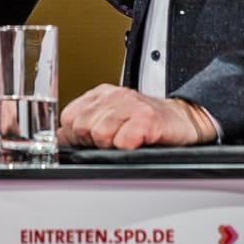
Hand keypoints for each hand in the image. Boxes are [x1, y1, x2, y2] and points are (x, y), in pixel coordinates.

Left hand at [58, 84, 213, 148]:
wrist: (184, 120)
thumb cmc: (148, 124)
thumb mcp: (111, 120)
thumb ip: (84, 127)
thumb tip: (59, 138)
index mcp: (101, 94)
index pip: (69, 117)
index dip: (77, 135)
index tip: (93, 140)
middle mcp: (114, 95)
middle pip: (81, 127)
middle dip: (94, 142)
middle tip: (115, 141)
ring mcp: (130, 104)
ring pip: (100, 134)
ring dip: (113, 146)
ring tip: (128, 141)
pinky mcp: (147, 118)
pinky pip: (123, 141)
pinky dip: (129, 148)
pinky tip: (139, 142)